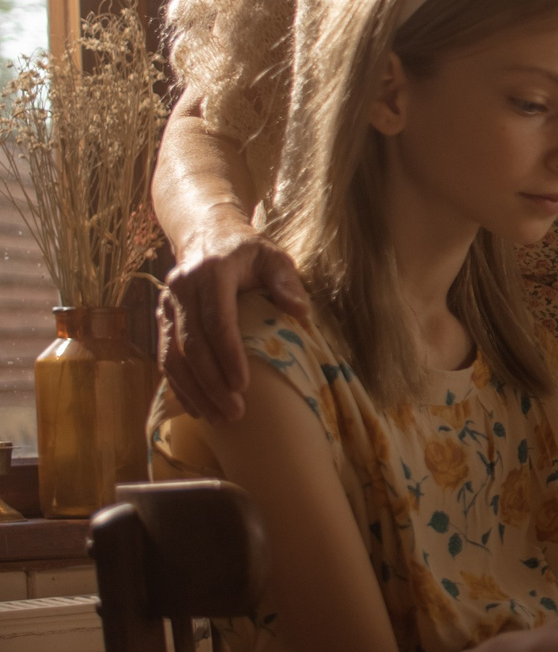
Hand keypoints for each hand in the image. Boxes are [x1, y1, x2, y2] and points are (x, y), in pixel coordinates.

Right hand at [158, 219, 311, 421]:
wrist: (206, 233)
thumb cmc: (248, 250)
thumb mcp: (273, 256)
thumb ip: (286, 281)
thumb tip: (300, 311)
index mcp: (211, 273)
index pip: (217, 321)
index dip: (228, 355)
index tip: (243, 385)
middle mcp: (181, 289)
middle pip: (192, 345)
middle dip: (212, 383)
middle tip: (235, 412)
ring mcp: (166, 305)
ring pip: (173, 356)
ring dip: (194, 391)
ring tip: (218, 418)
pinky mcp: (162, 319)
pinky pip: (165, 358)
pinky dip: (180, 386)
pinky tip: (196, 408)